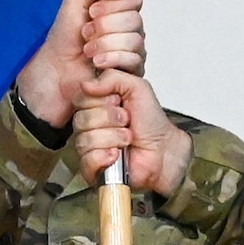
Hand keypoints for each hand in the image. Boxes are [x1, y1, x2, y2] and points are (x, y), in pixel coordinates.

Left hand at [14, 0, 144, 125]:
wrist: (57, 67)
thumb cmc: (66, 36)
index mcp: (120, 9)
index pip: (135, 0)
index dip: (113, 5)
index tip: (91, 12)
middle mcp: (130, 29)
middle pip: (135, 20)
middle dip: (105, 26)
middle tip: (85, 33)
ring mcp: (133, 50)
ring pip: (135, 40)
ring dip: (105, 44)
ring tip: (87, 50)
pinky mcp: (132, 70)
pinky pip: (134, 60)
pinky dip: (111, 59)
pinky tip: (97, 62)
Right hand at [74, 72, 192, 193]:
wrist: (163, 150)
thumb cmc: (151, 123)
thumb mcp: (137, 88)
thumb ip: (112, 77)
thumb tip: (87, 83)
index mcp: (97, 105)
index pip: (80, 98)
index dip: (101, 100)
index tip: (119, 101)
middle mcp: (91, 125)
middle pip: (81, 119)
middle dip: (110, 119)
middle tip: (126, 120)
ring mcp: (90, 147)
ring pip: (85, 139)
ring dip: (113, 137)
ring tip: (127, 138)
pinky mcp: (92, 167)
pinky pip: (88, 159)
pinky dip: (106, 156)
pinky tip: (117, 154)